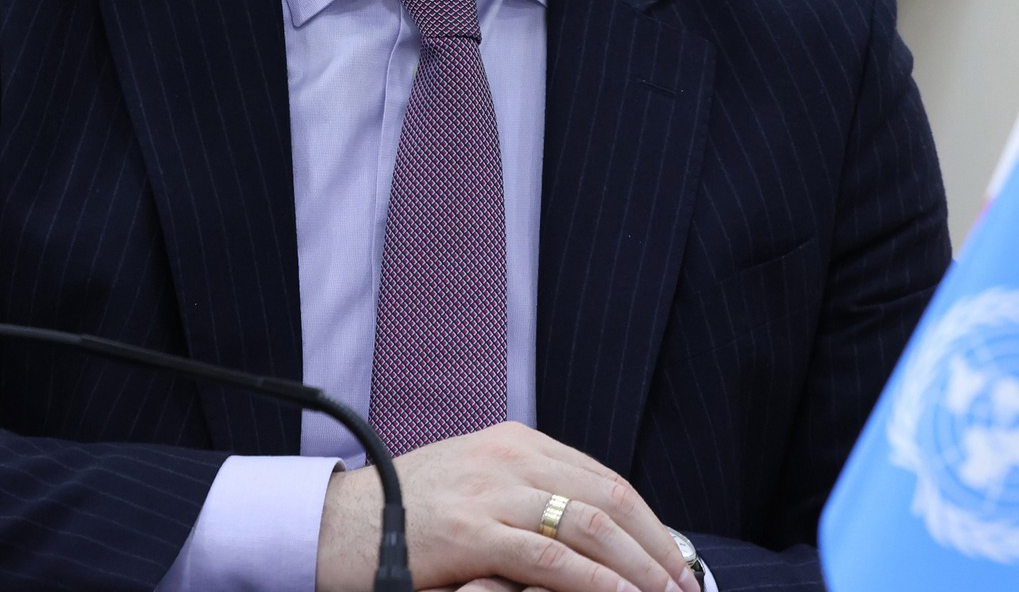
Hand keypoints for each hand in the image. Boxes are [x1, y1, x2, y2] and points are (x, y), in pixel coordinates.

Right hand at [315, 422, 698, 591]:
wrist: (332, 524)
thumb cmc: (403, 517)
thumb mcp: (473, 489)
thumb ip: (526, 500)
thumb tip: (591, 538)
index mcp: (516, 442)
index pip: (605, 480)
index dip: (651, 525)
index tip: (677, 563)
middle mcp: (511, 455)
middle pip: (610, 499)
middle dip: (658, 549)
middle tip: (686, 588)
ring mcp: (491, 489)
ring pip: (591, 525)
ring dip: (639, 569)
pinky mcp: (471, 530)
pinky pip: (550, 559)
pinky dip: (596, 584)